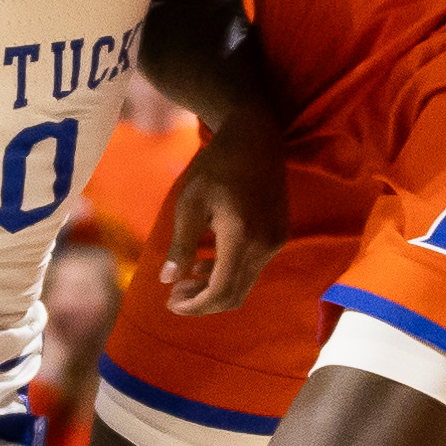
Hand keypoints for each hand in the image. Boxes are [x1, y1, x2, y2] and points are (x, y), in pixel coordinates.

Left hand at [157, 111, 283, 315]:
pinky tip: (204, 264)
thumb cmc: (216, 166)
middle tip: (174, 296)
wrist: (255, 139)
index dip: (195, 306)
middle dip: (202, 303)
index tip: (170, 304)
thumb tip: (167, 280)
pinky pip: (253, 268)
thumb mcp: (189, 203)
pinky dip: (228, 274)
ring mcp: (276, 242)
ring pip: (244, 284)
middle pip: (235, 295)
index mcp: (241, 237)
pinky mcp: (279, 236)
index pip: (221, 291)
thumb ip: (181, 245)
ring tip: (184, 282)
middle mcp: (265, 245)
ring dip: (215, 289)